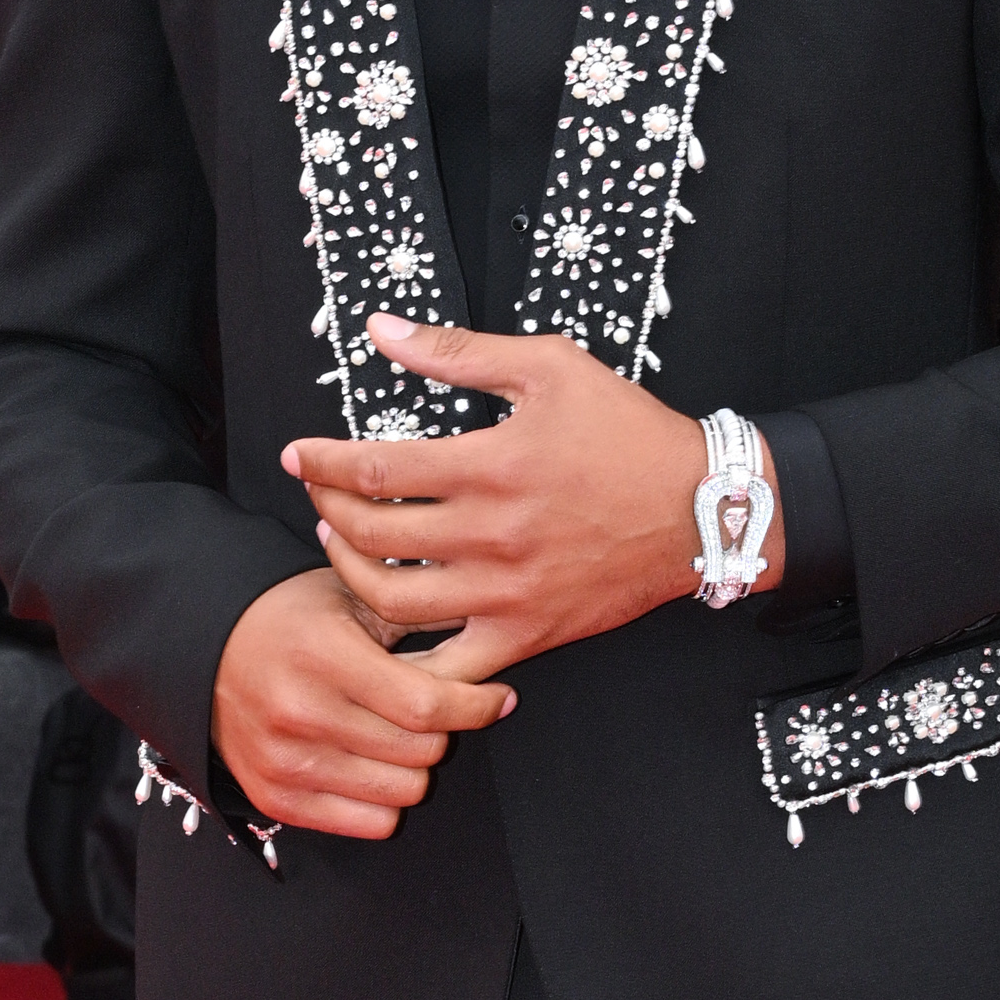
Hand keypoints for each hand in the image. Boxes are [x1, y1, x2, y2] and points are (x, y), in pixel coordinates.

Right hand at [210, 564, 518, 839]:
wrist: (204, 652)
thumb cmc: (291, 620)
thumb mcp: (350, 597)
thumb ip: (418, 619)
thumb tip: (494, 631)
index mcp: (323, 655)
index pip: (426, 706)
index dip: (476, 707)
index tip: (499, 698)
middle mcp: (301, 713)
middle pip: (421, 753)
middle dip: (444, 730)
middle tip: (434, 708)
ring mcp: (285, 762)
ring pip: (403, 792)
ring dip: (415, 766)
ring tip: (397, 734)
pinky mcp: (276, 798)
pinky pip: (371, 822)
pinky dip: (385, 797)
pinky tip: (372, 763)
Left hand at [287, 315, 771, 668]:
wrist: (700, 507)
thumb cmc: (627, 432)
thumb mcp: (548, 366)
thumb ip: (458, 351)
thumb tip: (383, 331)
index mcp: (491, 465)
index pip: (374, 469)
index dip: (322, 463)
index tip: (299, 457)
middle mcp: (491, 535)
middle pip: (373, 535)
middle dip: (328, 512)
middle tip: (320, 497)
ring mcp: (507, 593)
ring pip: (395, 603)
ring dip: (351, 575)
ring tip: (344, 549)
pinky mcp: (527, 634)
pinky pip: (452, 668)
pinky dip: (410, 662)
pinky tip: (388, 638)